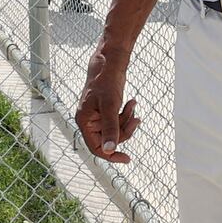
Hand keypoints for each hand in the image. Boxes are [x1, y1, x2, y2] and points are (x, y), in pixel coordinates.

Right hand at [74, 47, 141, 163]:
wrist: (109, 64)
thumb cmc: (106, 82)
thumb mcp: (110, 106)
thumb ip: (110, 128)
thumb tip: (109, 150)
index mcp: (84, 122)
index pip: (96, 148)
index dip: (111, 155)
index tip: (127, 159)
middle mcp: (89, 121)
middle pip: (109, 139)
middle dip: (124, 130)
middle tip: (137, 120)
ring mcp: (98, 117)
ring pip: (116, 130)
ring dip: (127, 120)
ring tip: (133, 105)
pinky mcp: (106, 111)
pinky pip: (118, 120)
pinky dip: (127, 114)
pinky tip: (132, 103)